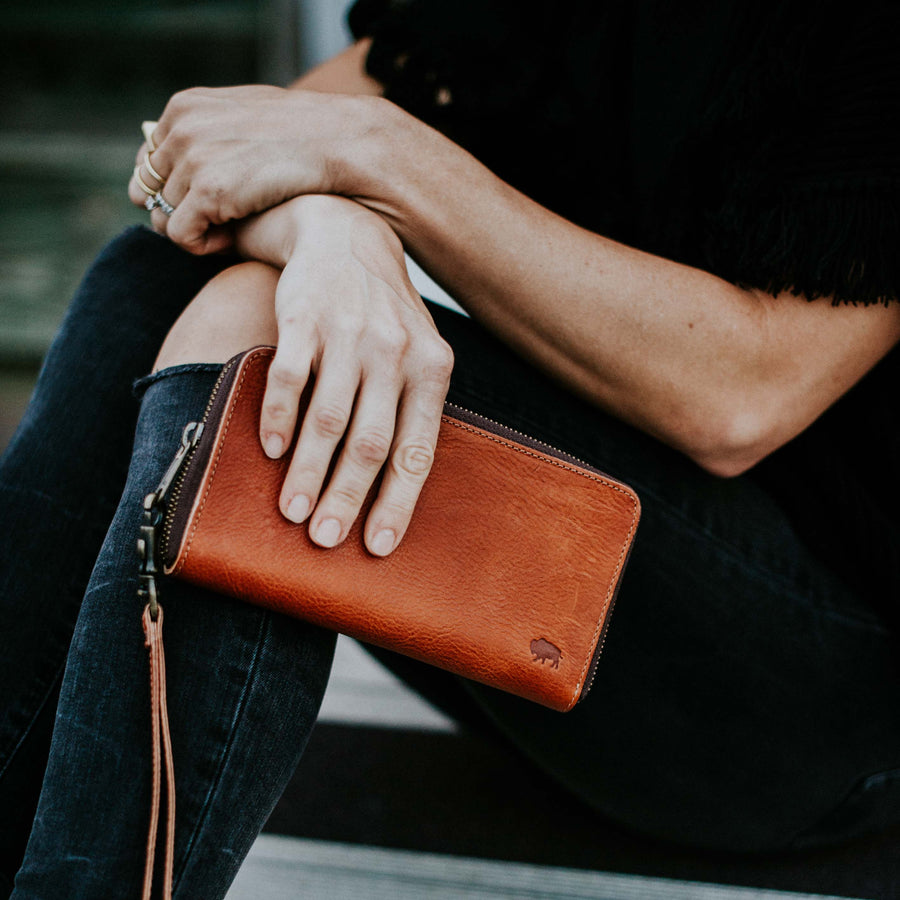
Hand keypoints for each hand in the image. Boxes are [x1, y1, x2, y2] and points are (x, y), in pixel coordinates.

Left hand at [128, 86, 376, 254]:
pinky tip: (234, 242)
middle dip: (179, 212)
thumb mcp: (249, 117)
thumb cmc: (306, 137)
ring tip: (234, 231)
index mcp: (185, 107)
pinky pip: (181, 236)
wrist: (343, 145)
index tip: (208, 206)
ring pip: (163, 218)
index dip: (174, 191)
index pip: (149, 162)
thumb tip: (188, 152)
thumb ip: (213, 131)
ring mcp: (192, 158)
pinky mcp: (207, 191)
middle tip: (219, 223)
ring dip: (197, 232)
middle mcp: (181, 128)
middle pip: (149, 191)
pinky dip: (202, 247)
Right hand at [237, 195, 453, 555]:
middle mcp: (395, 354)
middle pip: (370, 443)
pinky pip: (290, 378)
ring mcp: (350, 334)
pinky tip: (271, 451)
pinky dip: (279, 419)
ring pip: (329, 418)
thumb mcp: (417, 355)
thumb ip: (410, 408)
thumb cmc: (384, 317)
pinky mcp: (304, 318)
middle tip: (324, 540)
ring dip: (308, 471)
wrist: (347, 238)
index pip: (416, 450)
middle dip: (346, 498)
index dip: (397, 502)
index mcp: (431, 370)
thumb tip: (391, 486)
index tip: (378, 546)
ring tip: (293, 511)